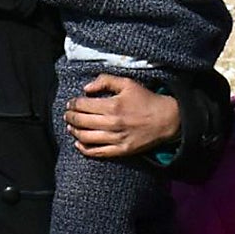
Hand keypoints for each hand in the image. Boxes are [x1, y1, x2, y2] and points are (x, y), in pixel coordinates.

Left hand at [64, 75, 181, 158]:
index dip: (73, 104)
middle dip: (70, 117)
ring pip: (86, 137)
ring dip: (75, 131)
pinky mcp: (121, 150)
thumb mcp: (128, 83)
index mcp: (113, 105)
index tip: (71, 103)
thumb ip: (106, 81)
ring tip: (71, 127)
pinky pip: (97, 152)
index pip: (84, 105)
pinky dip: (84, 149)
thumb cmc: (146, 100)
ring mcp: (116, 139)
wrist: (167, 119)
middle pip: (81, 121)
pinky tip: (79, 143)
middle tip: (68, 114)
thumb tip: (86, 88)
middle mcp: (113, 123)